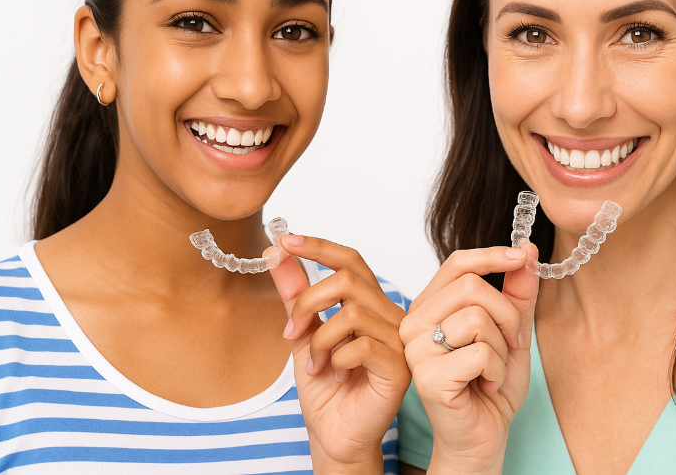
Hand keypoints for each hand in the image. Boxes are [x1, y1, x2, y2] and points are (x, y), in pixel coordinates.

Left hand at [269, 235, 409, 473]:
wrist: (334, 434)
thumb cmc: (325, 388)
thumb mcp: (302, 334)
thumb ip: (294, 294)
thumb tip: (276, 253)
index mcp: (370, 303)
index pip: (350, 260)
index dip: (319, 246)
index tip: (284, 240)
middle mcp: (389, 315)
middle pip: (348, 279)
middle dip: (308, 302)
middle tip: (291, 332)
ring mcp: (398, 340)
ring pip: (351, 313)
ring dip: (319, 339)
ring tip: (314, 363)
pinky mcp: (399, 366)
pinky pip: (359, 345)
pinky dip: (335, 359)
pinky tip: (333, 375)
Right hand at [398, 243, 539, 474]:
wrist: (482, 437)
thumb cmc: (491, 385)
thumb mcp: (512, 331)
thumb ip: (517, 293)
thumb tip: (528, 250)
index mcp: (431, 306)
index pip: (457, 263)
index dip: (492, 254)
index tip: (522, 255)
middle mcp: (414, 322)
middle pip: (472, 286)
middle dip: (508, 315)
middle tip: (511, 345)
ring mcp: (416, 349)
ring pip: (478, 318)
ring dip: (501, 349)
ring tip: (491, 371)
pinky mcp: (427, 375)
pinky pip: (480, 353)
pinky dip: (496, 372)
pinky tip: (485, 387)